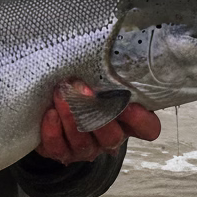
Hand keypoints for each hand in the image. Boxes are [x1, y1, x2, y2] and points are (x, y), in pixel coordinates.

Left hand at [37, 82, 159, 165]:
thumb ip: (107, 73)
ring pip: (83, 142)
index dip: (140, 120)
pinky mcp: (61, 152)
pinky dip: (53, 131)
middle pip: (112, 137)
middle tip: (83, 87)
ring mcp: (85, 149)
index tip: (129, 104)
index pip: (147, 128)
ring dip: (71, 116)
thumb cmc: (80, 89)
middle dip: (97, 112)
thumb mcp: (98, 80)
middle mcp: (108, 138)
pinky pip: (59, 147)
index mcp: (125, 121)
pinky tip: (50, 113)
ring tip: (61, 93)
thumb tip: (104, 43)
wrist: (49, 108)